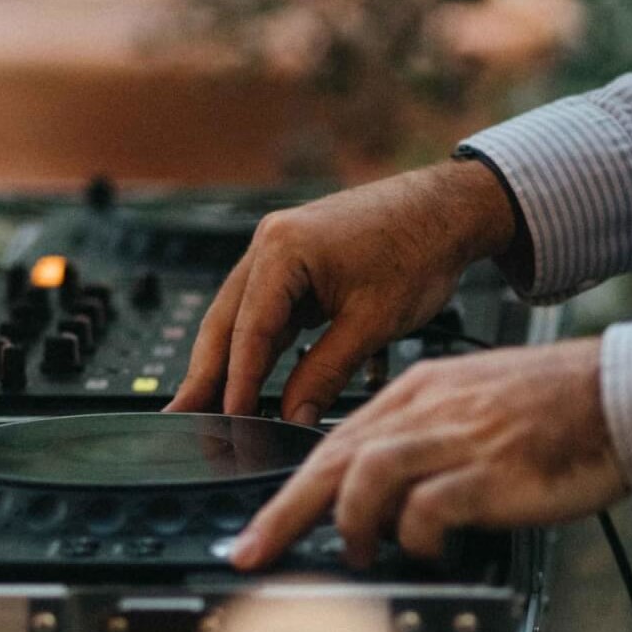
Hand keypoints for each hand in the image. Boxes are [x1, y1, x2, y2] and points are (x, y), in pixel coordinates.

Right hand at [166, 159, 517, 424]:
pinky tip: (249, 381)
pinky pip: (267, 312)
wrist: (448, 208)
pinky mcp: (297, 265)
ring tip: (207, 410)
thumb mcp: (373, 322)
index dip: (237, 383)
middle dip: (207, 374)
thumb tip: (292, 416)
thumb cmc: (418, 247)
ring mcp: (281, 252)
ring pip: (242, 318)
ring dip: (229, 363)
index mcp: (282, 249)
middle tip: (183, 420)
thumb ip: (327, 372)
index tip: (229, 422)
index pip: (248, 330)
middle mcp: (271, 244)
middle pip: (226, 321)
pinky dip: (259, 347)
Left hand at [228, 336, 626, 568]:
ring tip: (353, 553)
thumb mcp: (472, 401)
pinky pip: (429, 508)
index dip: (291, 486)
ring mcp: (457, 439)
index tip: (262, 525)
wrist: (618, 395)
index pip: (336, 440)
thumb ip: (423, 435)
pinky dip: (414, 536)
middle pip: (334, 457)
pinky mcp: (490, 472)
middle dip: (285, 511)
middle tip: (254, 550)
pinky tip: (425, 548)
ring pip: (367, 476)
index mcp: (420, 391)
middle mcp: (428, 410)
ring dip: (349, 522)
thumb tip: (381, 487)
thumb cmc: (555, 405)